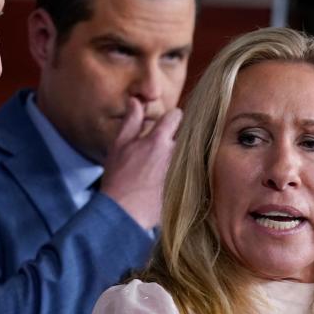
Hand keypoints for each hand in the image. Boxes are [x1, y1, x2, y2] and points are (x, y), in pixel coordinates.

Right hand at [99, 97, 182, 229]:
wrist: (124, 212)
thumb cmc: (119, 178)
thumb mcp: (120, 146)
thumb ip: (131, 121)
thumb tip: (136, 100)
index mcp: (158, 140)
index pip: (176, 116)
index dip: (172, 118)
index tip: (168, 123)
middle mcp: (175, 154)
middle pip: (188, 135)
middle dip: (181, 136)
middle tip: (169, 144)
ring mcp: (183, 171)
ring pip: (191, 153)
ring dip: (185, 154)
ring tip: (170, 162)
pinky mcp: (188, 188)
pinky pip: (194, 172)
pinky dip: (188, 172)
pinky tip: (175, 178)